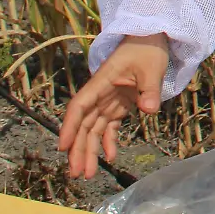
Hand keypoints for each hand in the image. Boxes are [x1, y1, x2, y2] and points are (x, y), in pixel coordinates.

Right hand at [58, 34, 168, 179]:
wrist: (151, 38)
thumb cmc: (147, 49)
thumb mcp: (151, 67)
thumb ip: (149, 89)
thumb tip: (149, 110)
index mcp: (101, 82)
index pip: (80, 106)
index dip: (70, 127)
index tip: (63, 147)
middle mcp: (100, 94)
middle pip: (84, 125)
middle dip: (78, 149)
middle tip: (77, 173)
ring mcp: (108, 101)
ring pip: (93, 129)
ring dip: (90, 151)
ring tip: (88, 174)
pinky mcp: (119, 104)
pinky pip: (109, 126)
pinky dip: (109, 141)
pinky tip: (111, 157)